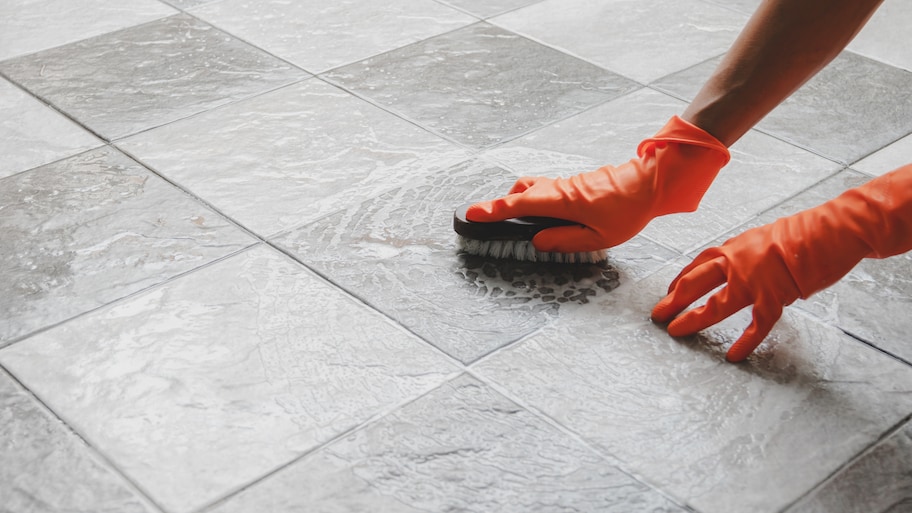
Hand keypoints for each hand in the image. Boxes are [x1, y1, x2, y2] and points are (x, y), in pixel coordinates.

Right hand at [466, 116, 729, 251]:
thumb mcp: (599, 237)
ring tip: (511, 222)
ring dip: (517, 202)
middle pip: (520, 193)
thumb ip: (565, 240)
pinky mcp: (572, 184)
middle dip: (499, 206)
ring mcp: (565, 184)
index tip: (471, 214)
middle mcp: (559, 189)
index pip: (520, 206)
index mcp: (562, 202)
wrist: (650, 182)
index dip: (494, 210)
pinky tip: (540, 217)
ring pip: (532, 189)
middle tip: (483, 219)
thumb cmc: (628, 211)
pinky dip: (533, 200)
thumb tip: (537, 241)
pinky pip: (544, 190)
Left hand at [652, 165, 911, 360]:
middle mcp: (738, 262)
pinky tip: (734, 355)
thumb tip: (737, 265)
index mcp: (735, 247)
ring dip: (694, 319)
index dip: (680, 280)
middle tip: (657, 314)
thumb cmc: (805, 232)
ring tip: (677, 332)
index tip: (669, 292)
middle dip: (673, 300)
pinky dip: (745, 342)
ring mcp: (755, 281)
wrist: (832, 230)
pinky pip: (756, 324)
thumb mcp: (765, 237)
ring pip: (716, 305)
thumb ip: (747, 254)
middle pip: (695, 283)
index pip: (698, 265)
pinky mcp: (776, 296)